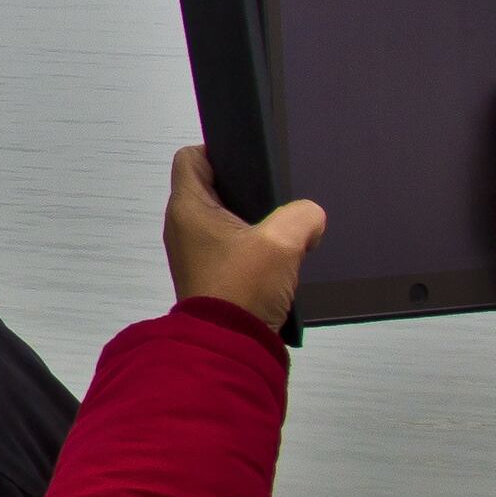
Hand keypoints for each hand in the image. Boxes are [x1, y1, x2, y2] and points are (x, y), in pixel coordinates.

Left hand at [164, 146, 325, 328]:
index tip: (250, 157)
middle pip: (213, 188)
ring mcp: (197, 252)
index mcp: (187, 208)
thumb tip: (311, 215)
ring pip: (226, 220)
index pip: (191, 158)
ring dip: (253, 222)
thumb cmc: (241, 291)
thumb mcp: (281, 243)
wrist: (231, 347)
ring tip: (283, 225)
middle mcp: (184, 227)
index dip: (218, 149)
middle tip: (276, 192)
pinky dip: (254, 247)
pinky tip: (280, 255)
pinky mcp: (213, 274)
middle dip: (246, 188)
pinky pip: (233, 247)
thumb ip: (302, 216)